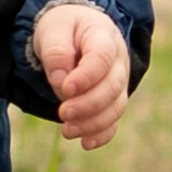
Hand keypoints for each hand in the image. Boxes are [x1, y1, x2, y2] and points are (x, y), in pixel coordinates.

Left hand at [31, 1, 130, 150]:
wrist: (73, 32)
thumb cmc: (63, 29)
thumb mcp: (53, 29)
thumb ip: (56, 51)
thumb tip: (61, 82)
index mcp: (104, 36)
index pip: (102, 58)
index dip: (87, 76)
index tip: (66, 88)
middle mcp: (118, 61)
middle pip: (112, 86)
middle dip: (88, 104)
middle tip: (63, 112)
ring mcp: (119, 82)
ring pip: (115, 107)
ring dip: (93, 123)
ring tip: (67, 130)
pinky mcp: (112, 100)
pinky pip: (113, 121)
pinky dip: (102, 134)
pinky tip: (85, 143)